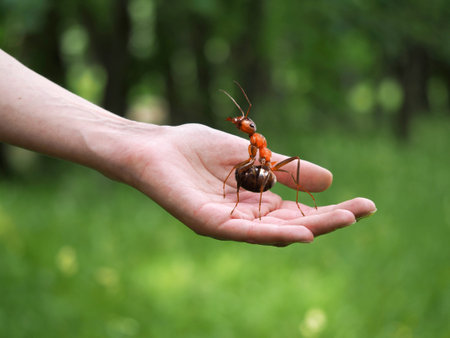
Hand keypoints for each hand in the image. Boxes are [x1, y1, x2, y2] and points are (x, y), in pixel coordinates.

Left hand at [119, 123, 376, 245]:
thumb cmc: (193, 148)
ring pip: (275, 231)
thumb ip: (284, 168)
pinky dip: (272, 234)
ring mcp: (227, 223)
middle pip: (293, 223)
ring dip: (310, 227)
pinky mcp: (208, 223)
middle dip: (329, 219)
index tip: (364, 204)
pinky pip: (244, 232)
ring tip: (344, 219)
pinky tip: (301, 234)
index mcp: (254, 202)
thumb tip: (329, 180)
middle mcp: (244, 218)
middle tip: (363, 211)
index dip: (331, 207)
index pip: (299, 210)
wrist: (152, 147)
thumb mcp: (250, 154)